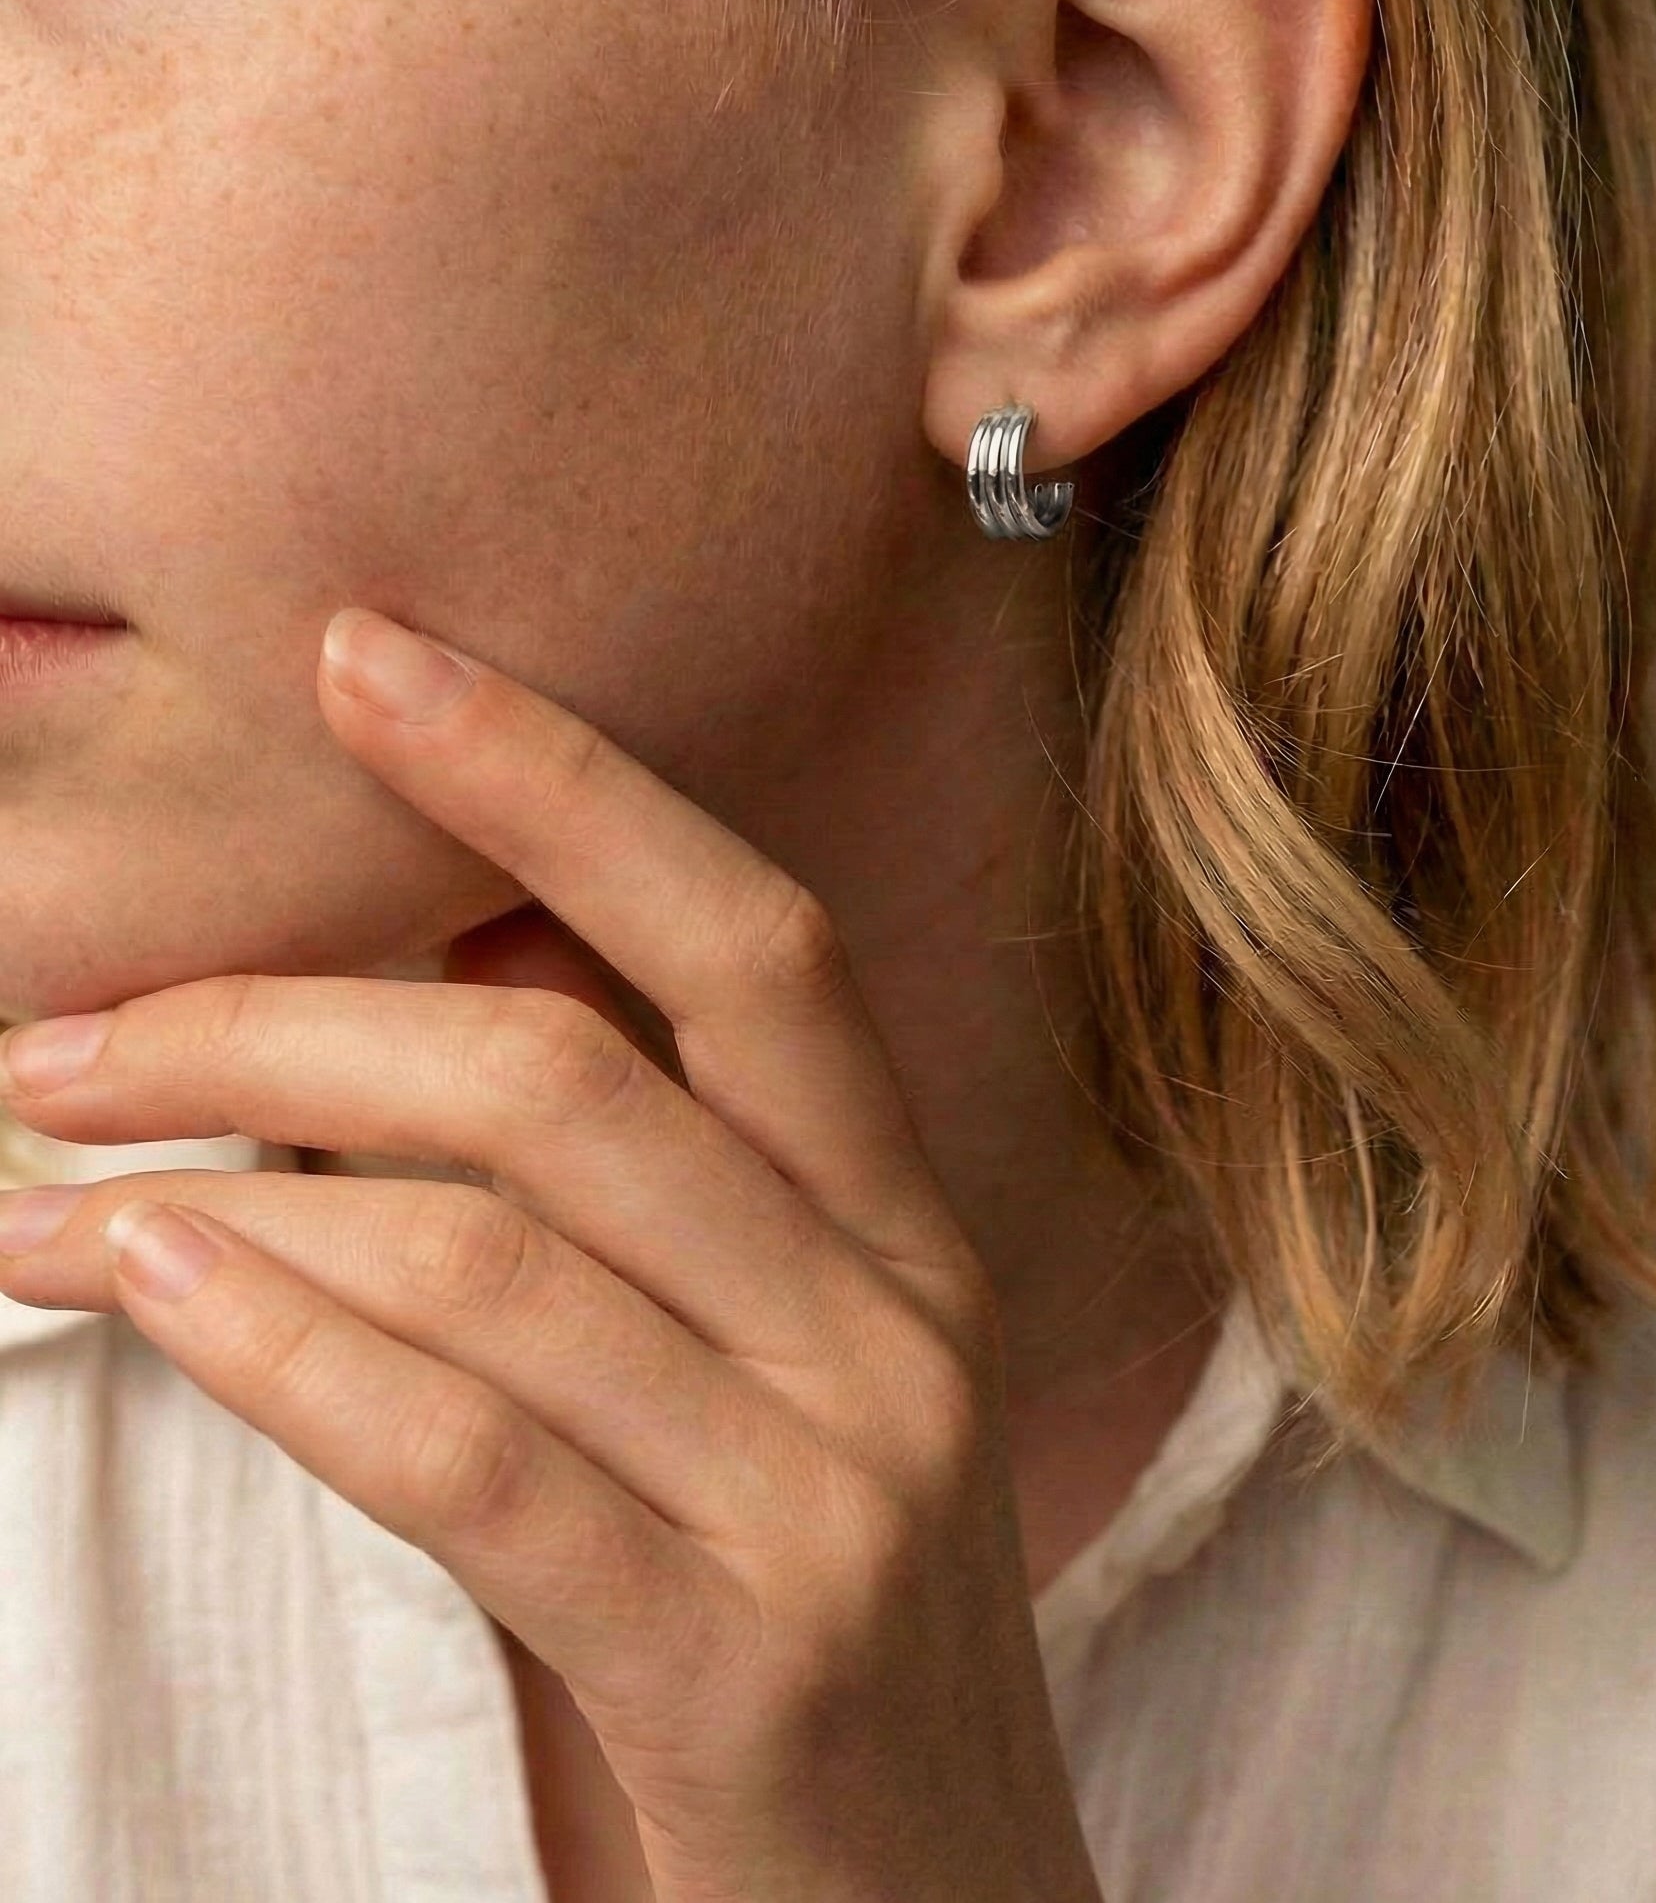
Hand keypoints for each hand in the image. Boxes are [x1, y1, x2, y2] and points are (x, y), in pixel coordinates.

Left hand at [0, 608, 1103, 1902]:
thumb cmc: (796, 1630)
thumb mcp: (747, 1392)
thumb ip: (627, 1205)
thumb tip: (423, 996)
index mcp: (903, 1236)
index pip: (755, 945)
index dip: (567, 785)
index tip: (367, 660)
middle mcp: (896, 1326)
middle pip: (585, 1076)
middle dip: (294, 1010)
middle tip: (69, 1026)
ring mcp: (840, 1493)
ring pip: (505, 1252)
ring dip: (233, 1180)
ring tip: (40, 1174)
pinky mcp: (747, 1662)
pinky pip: (479, 1452)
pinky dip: (286, 1346)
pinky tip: (151, 1283)